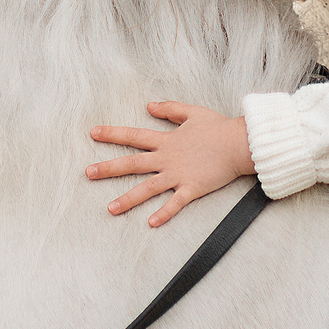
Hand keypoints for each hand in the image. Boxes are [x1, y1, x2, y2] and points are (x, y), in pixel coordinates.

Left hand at [85, 102, 255, 227]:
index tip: (93, 133)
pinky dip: (164, 213)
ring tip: (110, 209)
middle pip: (133, 163)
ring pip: (148, 188)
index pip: (133, 135)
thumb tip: (149, 105)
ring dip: (128, 199)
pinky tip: (151, 223)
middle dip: (109, 168)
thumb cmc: (219, 127)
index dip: (112, 134)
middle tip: (87, 173)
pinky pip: (176, 203)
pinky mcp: (193, 188)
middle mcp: (167, 158)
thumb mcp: (192, 112)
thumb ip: (170, 108)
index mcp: (166, 140)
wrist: (241, 143)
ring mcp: (179, 174)